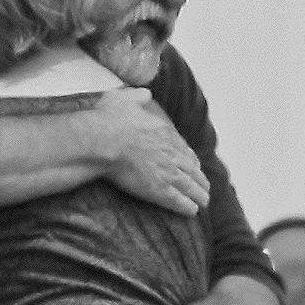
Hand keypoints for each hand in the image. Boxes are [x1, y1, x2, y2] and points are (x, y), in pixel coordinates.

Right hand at [94, 89, 209, 216]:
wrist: (101, 141)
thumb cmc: (108, 120)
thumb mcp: (123, 99)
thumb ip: (137, 96)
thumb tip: (145, 93)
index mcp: (164, 133)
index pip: (185, 150)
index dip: (190, 161)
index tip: (193, 166)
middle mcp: (171, 153)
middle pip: (194, 171)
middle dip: (200, 181)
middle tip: (203, 188)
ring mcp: (168, 173)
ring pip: (193, 188)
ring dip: (199, 196)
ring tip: (202, 203)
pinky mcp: (160, 191)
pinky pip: (181, 202)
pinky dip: (188, 208)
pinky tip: (191, 212)